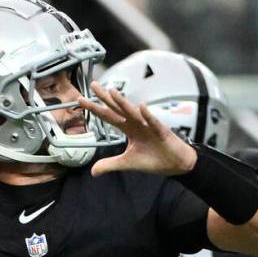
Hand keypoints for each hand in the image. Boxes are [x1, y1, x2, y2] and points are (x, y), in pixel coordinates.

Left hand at [78, 82, 196, 176]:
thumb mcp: (127, 163)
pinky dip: (148, 116)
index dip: (95, 109)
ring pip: (133, 112)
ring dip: (123, 103)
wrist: (176, 164)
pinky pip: (154, 122)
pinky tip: (142, 107)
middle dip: (106, 98)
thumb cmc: (154, 158)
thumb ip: (110, 164)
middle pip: (118, 108)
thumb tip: (93, 171)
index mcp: (128, 128)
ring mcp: (149, 126)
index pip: (108, 116)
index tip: (81, 100)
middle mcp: (136, 123)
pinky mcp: (161, 132)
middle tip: (94, 85)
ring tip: (112, 92)